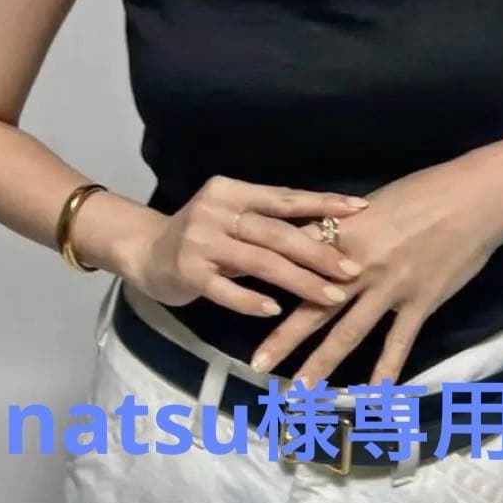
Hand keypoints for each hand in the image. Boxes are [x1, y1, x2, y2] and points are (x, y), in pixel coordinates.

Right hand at [121, 175, 369, 315]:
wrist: (143, 252)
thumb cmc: (201, 236)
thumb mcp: (232, 219)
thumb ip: (268, 223)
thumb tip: (328, 230)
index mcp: (232, 191)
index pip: (284, 197)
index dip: (323, 203)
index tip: (360, 208)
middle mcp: (216, 210)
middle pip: (277, 232)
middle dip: (318, 253)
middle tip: (352, 270)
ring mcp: (200, 241)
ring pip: (259, 261)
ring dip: (298, 281)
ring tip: (330, 297)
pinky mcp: (187, 271)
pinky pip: (225, 288)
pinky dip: (251, 300)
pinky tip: (275, 310)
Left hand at [248, 151, 502, 384]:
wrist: (476, 196)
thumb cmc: (426, 190)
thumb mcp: (374, 205)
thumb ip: (346, 230)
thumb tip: (321, 242)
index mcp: (342, 236)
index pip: (292, 263)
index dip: (262, 281)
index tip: (234, 297)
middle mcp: (358, 266)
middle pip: (312, 308)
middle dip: (283, 339)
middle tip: (256, 365)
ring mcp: (390, 287)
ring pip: (348, 332)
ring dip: (322, 365)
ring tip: (301, 392)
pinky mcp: (420, 301)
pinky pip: (398, 341)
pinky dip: (385, 369)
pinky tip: (373, 394)